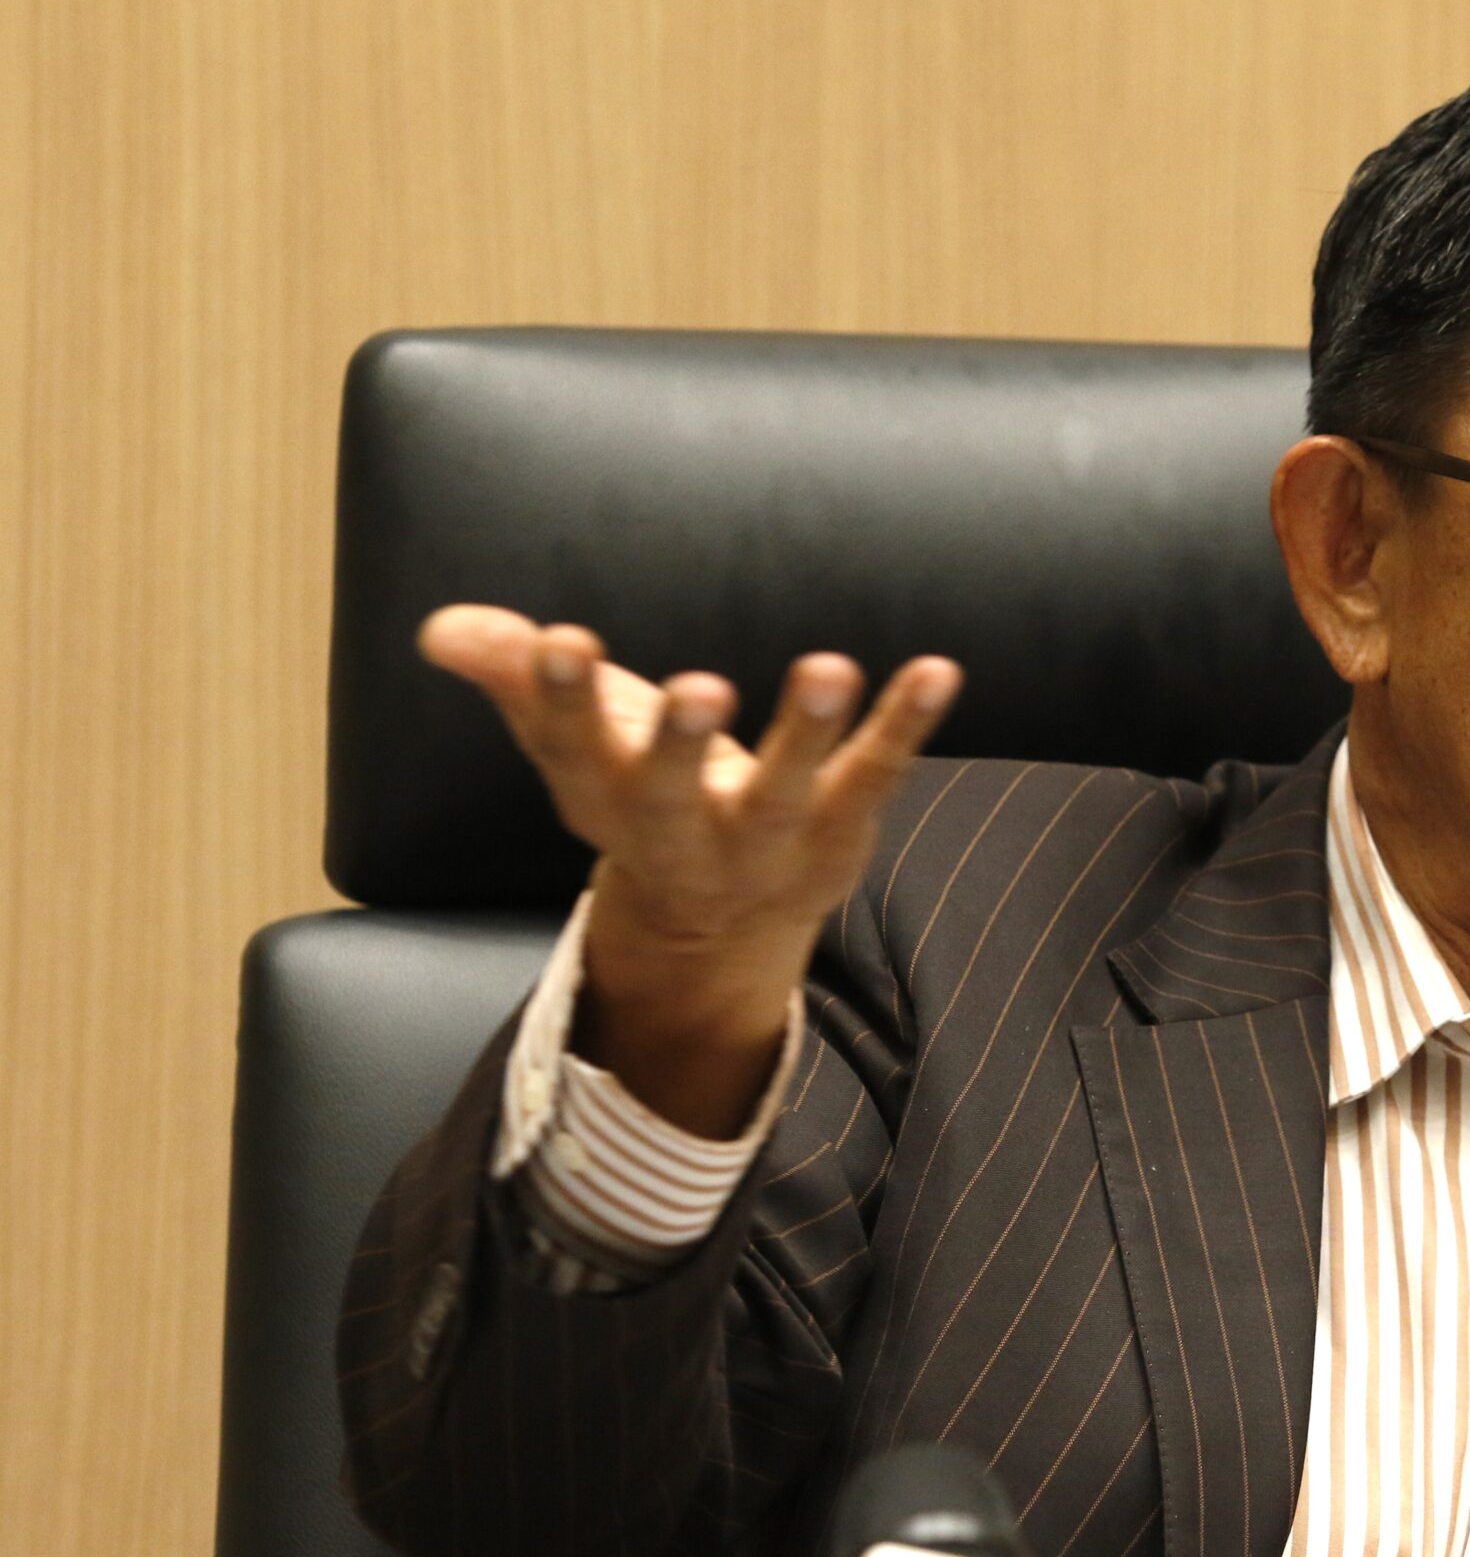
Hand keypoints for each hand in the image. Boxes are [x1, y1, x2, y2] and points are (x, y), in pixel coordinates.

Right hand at [418, 603, 961, 1134]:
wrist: (718, 926)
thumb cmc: (640, 796)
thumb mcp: (574, 744)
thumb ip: (518, 679)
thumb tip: (444, 630)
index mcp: (602, 798)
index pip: (570, 750)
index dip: (561, 700)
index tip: (558, 641)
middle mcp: (680, 832)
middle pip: (671, 796)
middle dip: (680, 745)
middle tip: (697, 686)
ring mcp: (767, 840)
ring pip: (785, 794)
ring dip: (805, 735)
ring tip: (827, 667)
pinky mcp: (840, 831)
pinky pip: (877, 776)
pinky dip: (906, 726)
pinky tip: (938, 670)